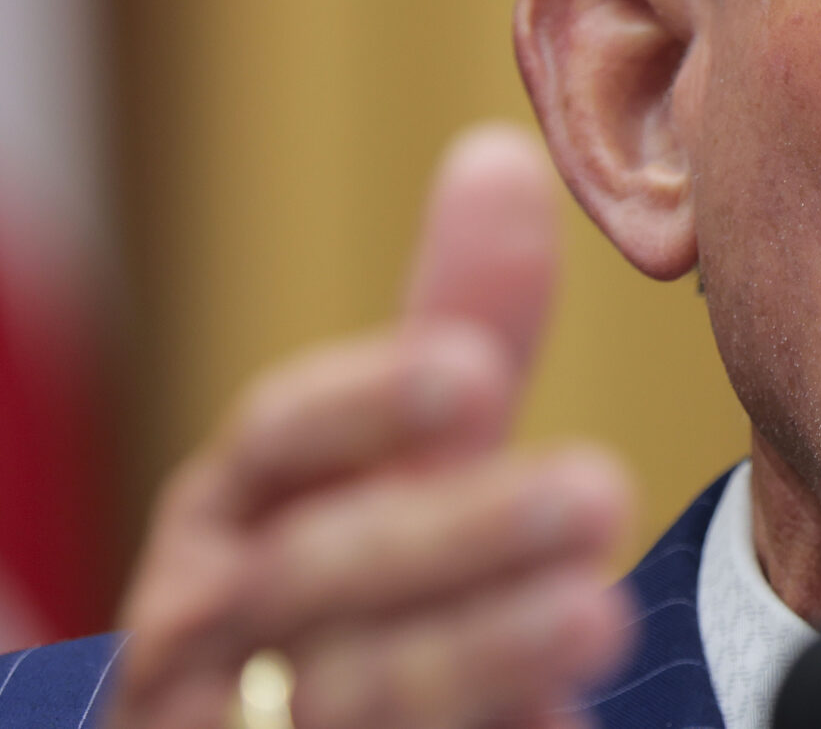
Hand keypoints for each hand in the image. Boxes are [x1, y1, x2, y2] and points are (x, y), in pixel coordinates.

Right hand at [109, 126, 637, 728]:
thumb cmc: (341, 576)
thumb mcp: (388, 458)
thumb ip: (452, 325)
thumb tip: (497, 150)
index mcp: (241, 506)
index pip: (281, 437)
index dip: (368, 402)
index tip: (474, 372)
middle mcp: (219, 618)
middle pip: (318, 572)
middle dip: (456, 534)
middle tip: (596, 490)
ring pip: (351, 695)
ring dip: (480, 654)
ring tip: (599, 614)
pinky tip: (563, 726)